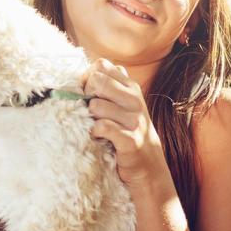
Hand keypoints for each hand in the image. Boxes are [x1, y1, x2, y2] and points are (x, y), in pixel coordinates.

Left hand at [84, 59, 167, 189]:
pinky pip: (102, 126)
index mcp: (130, 87)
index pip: (102, 65)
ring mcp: (134, 119)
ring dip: (90, 118)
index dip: (88, 77)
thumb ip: (108, 87)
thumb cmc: (127, 131)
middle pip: (97, 81)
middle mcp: (134, 99)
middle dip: (86, 95)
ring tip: (96, 126)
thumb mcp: (123, 104)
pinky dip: (95, 133)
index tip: (88, 94)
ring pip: (96, 105)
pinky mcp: (130, 139)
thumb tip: (81, 77)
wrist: (148, 165)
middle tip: (89, 112)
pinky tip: (98, 137)